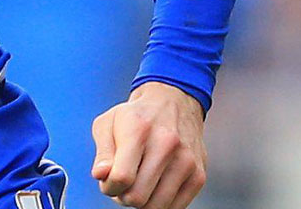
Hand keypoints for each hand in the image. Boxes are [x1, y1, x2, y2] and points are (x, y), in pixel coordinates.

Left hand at [89, 82, 207, 208]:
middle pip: (137, 197)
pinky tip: (154, 186)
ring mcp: (186, 161)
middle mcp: (167, 144)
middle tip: (123, 183)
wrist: (174, 103)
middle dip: (122, 196)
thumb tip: (101, 175)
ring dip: (141, 203)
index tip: (108, 179)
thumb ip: (102, 153)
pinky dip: (158, 204)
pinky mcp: (199, 175)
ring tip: (138, 184)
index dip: (109, 187)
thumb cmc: (135, 117)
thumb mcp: (107, 123)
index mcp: (139, 129)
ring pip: (155, 207)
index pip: (122, 177)